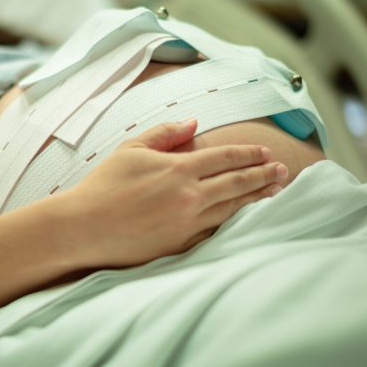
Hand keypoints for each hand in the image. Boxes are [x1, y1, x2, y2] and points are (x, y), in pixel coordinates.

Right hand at [65, 118, 286, 267]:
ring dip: (256, 198)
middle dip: (263, 175)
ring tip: (274, 192)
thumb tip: (194, 123)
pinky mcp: (181, 244)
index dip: (248, 154)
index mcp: (179, 168)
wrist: (84, 226)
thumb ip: (166, 133)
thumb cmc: (104, 185)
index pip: (225, 158)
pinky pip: (216, 231)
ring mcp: (187, 222)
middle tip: (282, 171)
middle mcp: (190, 195)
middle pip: (237, 183)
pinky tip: (244, 217)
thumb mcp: (132, 149)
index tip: (264, 153)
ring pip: (233, 208)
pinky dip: (234, 222)